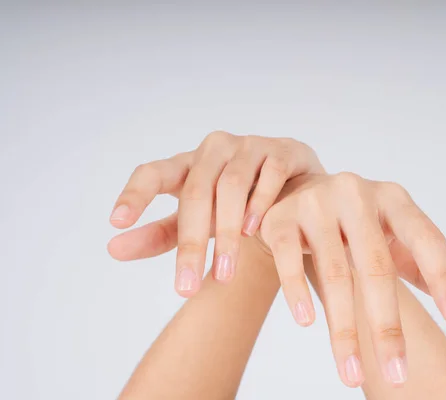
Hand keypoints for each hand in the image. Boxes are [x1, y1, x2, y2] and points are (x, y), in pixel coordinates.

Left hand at [108, 131, 323, 296]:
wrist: (291, 188)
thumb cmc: (235, 204)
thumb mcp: (198, 220)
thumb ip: (160, 234)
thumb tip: (112, 249)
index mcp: (187, 165)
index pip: (153, 172)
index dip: (135, 194)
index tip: (117, 222)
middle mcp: (214, 150)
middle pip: (195, 192)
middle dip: (190, 243)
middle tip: (186, 287)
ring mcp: (249, 147)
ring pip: (231, 185)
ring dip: (227, 230)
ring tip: (224, 269)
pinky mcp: (282, 150)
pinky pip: (269, 174)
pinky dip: (260, 202)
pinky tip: (254, 230)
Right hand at [255, 173, 445, 386]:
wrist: (297, 192)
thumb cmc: (352, 223)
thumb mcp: (392, 235)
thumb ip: (425, 263)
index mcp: (393, 198)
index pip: (425, 238)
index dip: (442, 277)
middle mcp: (357, 193)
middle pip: (377, 266)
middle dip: (387, 326)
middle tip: (398, 373)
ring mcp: (317, 202)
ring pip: (334, 272)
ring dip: (343, 330)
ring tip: (352, 374)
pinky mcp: (281, 217)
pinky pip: (289, 259)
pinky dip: (297, 292)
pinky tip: (308, 323)